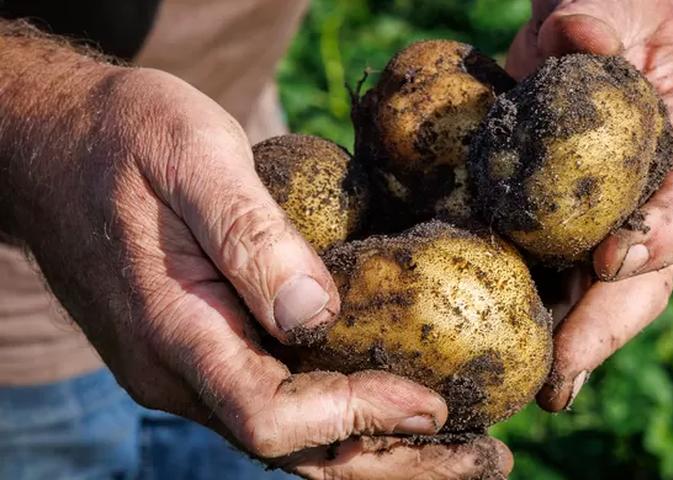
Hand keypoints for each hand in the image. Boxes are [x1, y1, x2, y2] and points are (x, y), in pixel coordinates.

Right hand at [0, 33, 510, 477]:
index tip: (434, 405)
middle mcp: (181, 372)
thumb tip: (319, 317)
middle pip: (295, 451)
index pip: (271, 416)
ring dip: (380, 447)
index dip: (357, 417)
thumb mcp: (191, 157)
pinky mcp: (207, 351)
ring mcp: (193, 368)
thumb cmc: (121, 137)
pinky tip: (401, 400)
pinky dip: (349, 413)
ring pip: (294, 439)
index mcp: (174, 331)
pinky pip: (283, 401)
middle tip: (486, 461)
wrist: (55, 143)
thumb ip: (249, 238)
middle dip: (392, 461)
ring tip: (465, 446)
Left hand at [506, 0, 672, 409]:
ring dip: (570, 344)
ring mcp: (604, 215)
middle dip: (604, 327)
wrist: (581, 24)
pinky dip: (534, 311)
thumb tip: (579, 37)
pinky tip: (508, 347)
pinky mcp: (559, 221)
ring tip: (539, 390)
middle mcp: (646, 195)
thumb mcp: (608, 5)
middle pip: (642, 273)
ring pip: (598, 292)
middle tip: (563, 374)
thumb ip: (598, 18)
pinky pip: (553, 273)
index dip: (657, 236)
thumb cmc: (611, 10)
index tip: (614, 261)